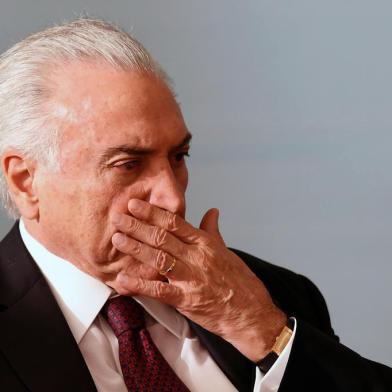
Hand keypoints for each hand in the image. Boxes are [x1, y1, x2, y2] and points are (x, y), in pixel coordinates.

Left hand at [107, 199, 286, 361]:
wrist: (251, 313)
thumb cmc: (240, 282)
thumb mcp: (226, 252)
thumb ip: (213, 231)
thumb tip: (212, 211)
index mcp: (205, 244)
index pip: (175, 223)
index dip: (152, 212)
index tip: (135, 204)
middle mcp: (197, 257)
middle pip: (162, 237)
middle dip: (137, 226)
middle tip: (118, 217)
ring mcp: (191, 278)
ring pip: (158, 258)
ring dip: (135, 248)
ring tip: (117, 239)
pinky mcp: (186, 300)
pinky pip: (158, 290)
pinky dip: (139, 284)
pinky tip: (122, 278)